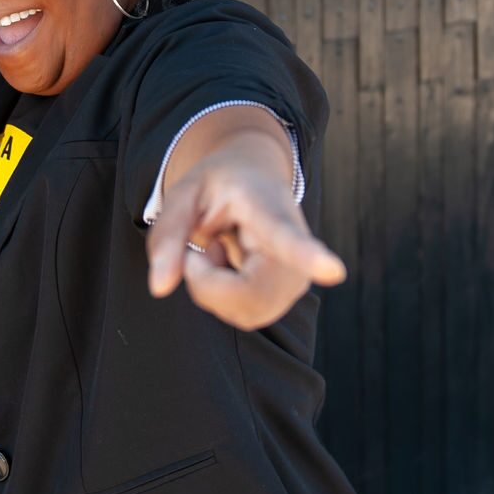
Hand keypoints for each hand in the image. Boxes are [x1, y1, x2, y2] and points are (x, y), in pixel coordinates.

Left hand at [146, 142, 346, 330]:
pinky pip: (243, 313)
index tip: (333, 271)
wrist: (253, 179)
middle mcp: (295, 245)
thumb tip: (159, 289)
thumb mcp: (183, 196)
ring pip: (243, 310)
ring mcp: (296, 277)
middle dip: (206, 281)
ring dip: (211, 287)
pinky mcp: (286, 296)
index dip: (308, 256)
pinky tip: (228, 264)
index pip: (287, 236)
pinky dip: (219, 294)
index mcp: (266, 207)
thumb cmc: (216, 187)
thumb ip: (167, 238)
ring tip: (218, 247)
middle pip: (248, 295)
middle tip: (203, 242)